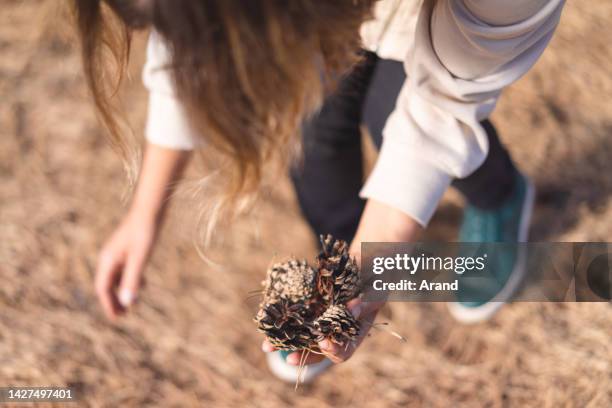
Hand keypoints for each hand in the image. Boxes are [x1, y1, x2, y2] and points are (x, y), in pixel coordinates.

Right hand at [95, 213, 157, 319]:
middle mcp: (109, 257)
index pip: (102, 288)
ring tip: (130, 306)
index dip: (108, 304)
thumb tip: (126, 302)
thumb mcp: (141, 258)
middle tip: (123, 316)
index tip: (117, 319)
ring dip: (122, 292)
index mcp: (108, 260)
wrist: (150, 210)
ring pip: (116, 277)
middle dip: (113, 301)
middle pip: (107, 284)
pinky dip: (129, 280)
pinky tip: (142, 285)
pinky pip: (124, 269)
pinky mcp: (127, 249)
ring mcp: (118, 253)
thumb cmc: (145, 232)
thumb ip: (133, 279)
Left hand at [262, 199, 421, 364]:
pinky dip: (282, 317)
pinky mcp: (310, 302)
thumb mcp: (376, 287)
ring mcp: (321, 316)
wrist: (365, 257)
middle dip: (303, 354)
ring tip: (267, 346)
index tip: (324, 344)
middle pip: (318, 348)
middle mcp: (336, 327)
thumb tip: (352, 310)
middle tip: (288, 358)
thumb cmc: (375, 274)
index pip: (343, 350)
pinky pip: (295, 313)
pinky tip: (268, 319)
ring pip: (302, 333)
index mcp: (354, 331)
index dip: (334, 350)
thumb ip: (367, 300)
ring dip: (285, 340)